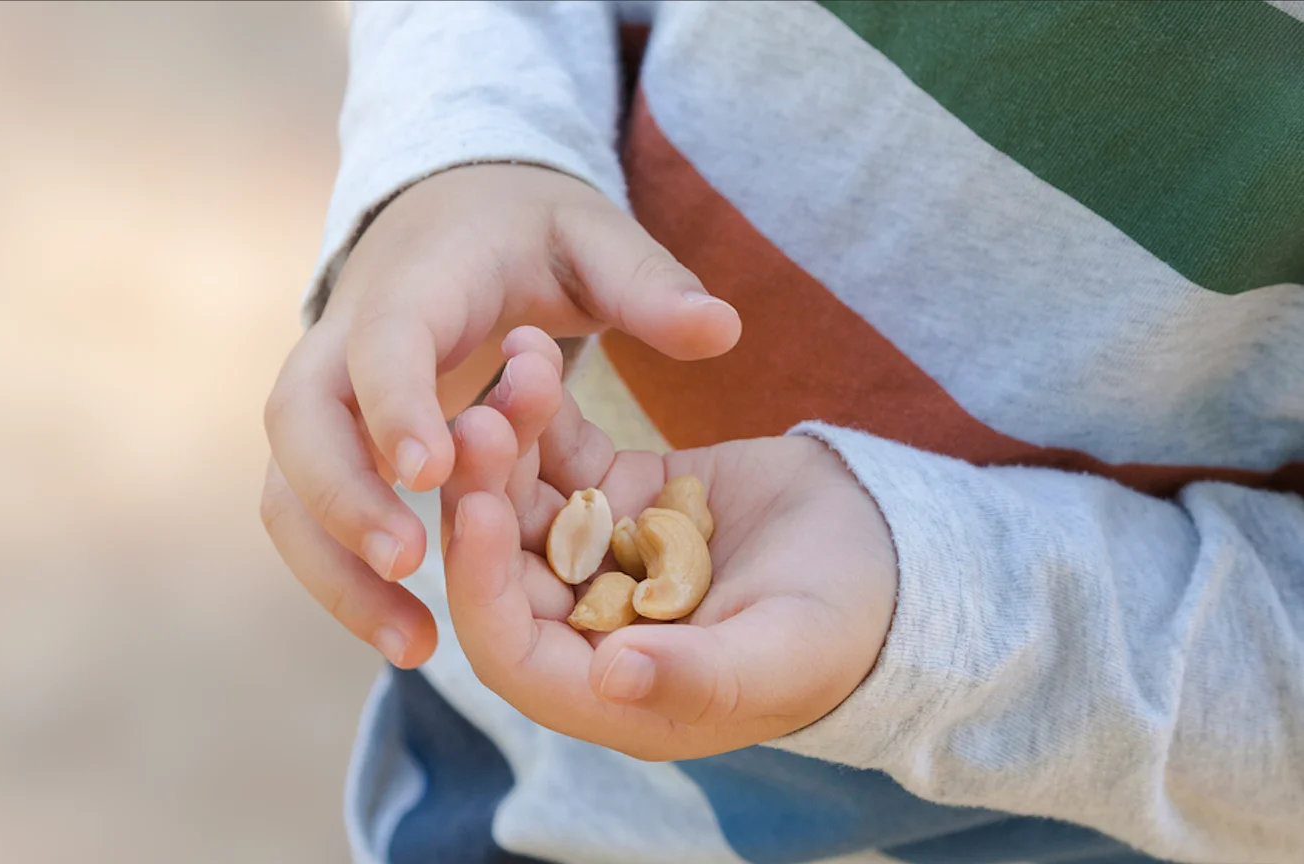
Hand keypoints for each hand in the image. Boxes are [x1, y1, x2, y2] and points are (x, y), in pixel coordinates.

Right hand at [260, 165, 740, 666]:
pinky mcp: (333, 442)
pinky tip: (409, 635)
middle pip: (301, 423)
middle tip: (413, 566)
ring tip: (413, 644)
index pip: (384, 340)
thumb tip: (723, 329)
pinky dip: (343, 577)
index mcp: (416, 282)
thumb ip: (649, 284)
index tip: (433, 472)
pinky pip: (308, 516)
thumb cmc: (529, 231)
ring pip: (287, 487)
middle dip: (344, 498)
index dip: (398, 403)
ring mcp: (328, 394)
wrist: (451, 216)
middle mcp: (346, 338)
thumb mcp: (593, 237)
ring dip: (334, 568)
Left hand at [440, 327, 897, 759]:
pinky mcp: (619, 494)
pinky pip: (565, 453)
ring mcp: (599, 555)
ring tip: (514, 370)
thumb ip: (698, 677)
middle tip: (478, 422)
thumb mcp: (782, 656)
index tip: (482, 515)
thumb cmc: (847, 629)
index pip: (514, 650)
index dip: (485, 589)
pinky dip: (547, 409)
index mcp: (611, 688)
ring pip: (526, 500)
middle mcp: (587, 625)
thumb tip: (608, 679)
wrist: (890, 551)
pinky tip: (533, 349)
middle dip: (485, 496)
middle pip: (506, 564)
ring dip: (509, 441)